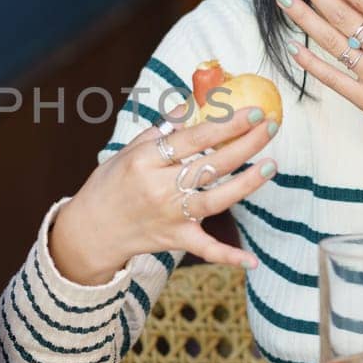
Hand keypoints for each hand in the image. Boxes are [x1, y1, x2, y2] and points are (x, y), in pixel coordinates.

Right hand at [50, 107, 278, 284]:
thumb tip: (194, 101)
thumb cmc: (111, 184)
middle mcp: (158, 188)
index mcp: (145, 160)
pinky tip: (253, 261)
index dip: (225, 123)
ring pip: (215, 199)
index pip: (192, 138)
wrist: (90, 231)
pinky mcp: (175, 240)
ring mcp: (169, 216)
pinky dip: (228, 257)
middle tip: (270, 125)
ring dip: (246, 183)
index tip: (253, 110)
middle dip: (244, 143)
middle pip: (209, 164)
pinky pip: (205, 249)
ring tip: (272, 164)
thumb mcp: (129, 150)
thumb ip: (163, 128)